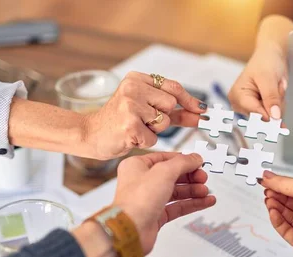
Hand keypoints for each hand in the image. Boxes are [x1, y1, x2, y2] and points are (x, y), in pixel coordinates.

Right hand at [82, 72, 207, 159]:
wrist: (90, 135)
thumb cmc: (119, 122)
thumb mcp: (147, 111)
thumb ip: (174, 112)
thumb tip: (200, 113)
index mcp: (136, 79)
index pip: (173, 87)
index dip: (189, 100)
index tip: (202, 109)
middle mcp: (132, 88)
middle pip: (170, 104)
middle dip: (164, 118)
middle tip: (144, 121)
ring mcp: (130, 105)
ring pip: (164, 122)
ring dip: (154, 131)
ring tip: (135, 128)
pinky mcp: (129, 124)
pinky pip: (153, 137)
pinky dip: (145, 141)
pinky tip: (130, 137)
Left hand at [113, 152, 215, 253]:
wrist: (131, 230)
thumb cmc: (137, 201)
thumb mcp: (163, 172)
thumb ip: (182, 162)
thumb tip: (194, 158)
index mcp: (137, 166)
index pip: (165, 158)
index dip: (183, 160)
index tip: (198, 162)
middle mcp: (142, 182)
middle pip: (172, 175)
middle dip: (191, 177)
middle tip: (203, 178)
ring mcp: (149, 199)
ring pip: (176, 192)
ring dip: (193, 191)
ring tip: (206, 191)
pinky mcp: (156, 215)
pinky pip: (178, 207)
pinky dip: (192, 204)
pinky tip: (204, 202)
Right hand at [228, 45, 287, 120]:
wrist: (271, 55)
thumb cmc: (266, 62)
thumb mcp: (268, 78)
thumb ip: (271, 98)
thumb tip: (275, 117)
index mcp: (237, 96)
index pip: (255, 114)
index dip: (270, 115)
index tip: (280, 111)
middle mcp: (241, 104)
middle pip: (264, 117)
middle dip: (276, 104)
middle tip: (278, 87)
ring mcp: (251, 107)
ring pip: (271, 116)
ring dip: (279, 102)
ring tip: (277, 86)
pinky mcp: (260, 108)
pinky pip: (274, 114)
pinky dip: (280, 104)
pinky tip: (277, 91)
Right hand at [260, 171, 292, 256]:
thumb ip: (282, 182)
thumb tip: (268, 178)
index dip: (285, 185)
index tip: (272, 181)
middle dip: (278, 196)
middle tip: (267, 190)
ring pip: (288, 216)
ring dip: (276, 207)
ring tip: (268, 200)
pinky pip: (285, 229)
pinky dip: (277, 220)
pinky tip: (272, 212)